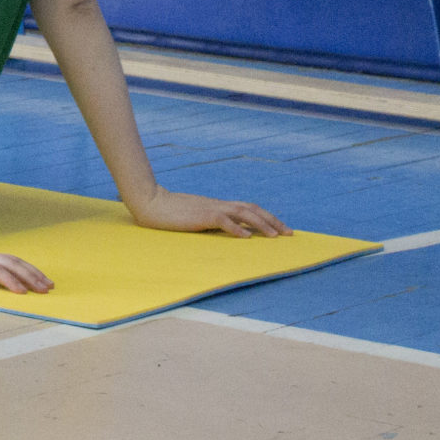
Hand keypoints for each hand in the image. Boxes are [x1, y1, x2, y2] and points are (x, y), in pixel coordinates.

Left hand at [0, 229, 52, 294]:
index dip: (9, 281)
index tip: (22, 293)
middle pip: (11, 265)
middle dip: (29, 277)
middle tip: (46, 290)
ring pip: (15, 261)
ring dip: (33, 272)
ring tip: (49, 285)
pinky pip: (12, 260)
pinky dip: (27, 267)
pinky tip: (37, 275)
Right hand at [127, 188, 289, 236]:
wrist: (150, 202)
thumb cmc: (170, 212)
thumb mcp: (195, 217)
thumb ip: (211, 222)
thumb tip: (227, 232)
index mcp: (218, 206)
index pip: (249, 208)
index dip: (267, 217)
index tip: (281, 228)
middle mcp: (218, 205)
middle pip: (252, 209)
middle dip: (272, 221)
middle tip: (289, 233)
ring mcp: (210, 209)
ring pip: (242, 213)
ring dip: (260, 224)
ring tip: (274, 236)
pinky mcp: (199, 216)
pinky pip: (222, 220)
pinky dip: (236, 228)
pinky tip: (246, 237)